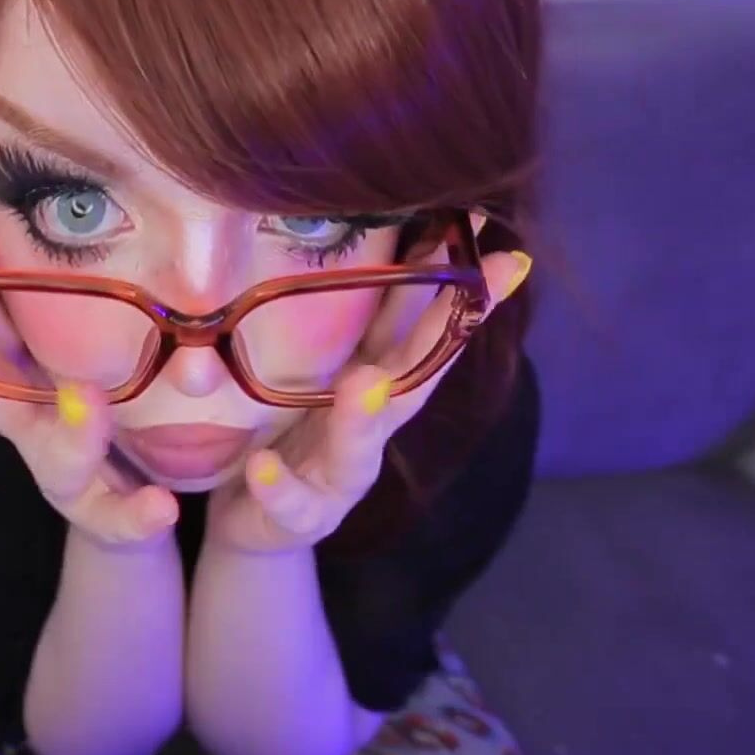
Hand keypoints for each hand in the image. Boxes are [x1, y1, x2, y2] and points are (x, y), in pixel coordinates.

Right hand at [0, 235, 179, 548]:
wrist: (132, 523)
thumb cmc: (100, 432)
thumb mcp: (76, 368)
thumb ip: (51, 315)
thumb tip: (27, 232)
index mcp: (26, 387)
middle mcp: (34, 434)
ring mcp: (68, 481)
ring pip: (58, 462)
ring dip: (70, 431)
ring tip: (87, 399)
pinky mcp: (110, 522)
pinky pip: (122, 523)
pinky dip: (136, 515)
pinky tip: (160, 505)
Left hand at [205, 220, 531, 553]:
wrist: (247, 519)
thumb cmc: (283, 427)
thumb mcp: (312, 366)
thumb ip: (346, 316)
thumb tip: (381, 234)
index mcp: (374, 381)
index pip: (423, 329)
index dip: (463, 293)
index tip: (508, 253)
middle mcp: (368, 429)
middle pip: (412, 382)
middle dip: (445, 337)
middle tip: (476, 287)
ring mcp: (335, 478)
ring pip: (357, 450)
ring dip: (363, 418)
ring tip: (365, 384)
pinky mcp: (295, 517)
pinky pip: (287, 503)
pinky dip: (279, 486)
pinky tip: (262, 467)